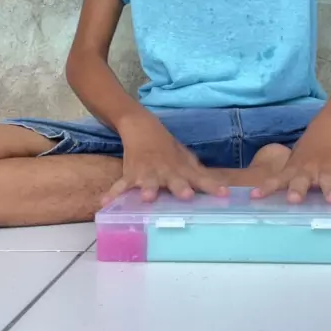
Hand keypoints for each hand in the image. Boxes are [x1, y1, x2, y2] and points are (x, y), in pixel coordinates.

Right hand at [101, 117, 228, 205]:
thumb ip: (199, 174)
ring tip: (147, 198)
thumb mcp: (186, 158)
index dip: (213, 187)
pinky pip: (121, 185)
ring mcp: (147, 173)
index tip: (224, 194)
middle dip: (180, 189)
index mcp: (181, 169)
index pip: (201, 179)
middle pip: (175, 181)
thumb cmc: (167, 148)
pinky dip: (113, 193)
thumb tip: (220, 188)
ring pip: (148, 182)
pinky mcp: (130, 174)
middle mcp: (166, 172)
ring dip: (148, 189)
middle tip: (187, 196)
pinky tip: (106, 202)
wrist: (142, 128)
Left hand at [252, 121, 330, 203]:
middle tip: (294, 200)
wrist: (326, 127)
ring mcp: (327, 170)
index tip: (254, 196)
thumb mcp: (292, 164)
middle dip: (297, 190)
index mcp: (294, 170)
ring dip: (330, 191)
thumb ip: (284, 181)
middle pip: (301, 181)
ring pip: (328, 182)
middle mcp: (309, 171)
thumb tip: (262, 199)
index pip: (276, 180)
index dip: (266, 188)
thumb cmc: (306, 152)